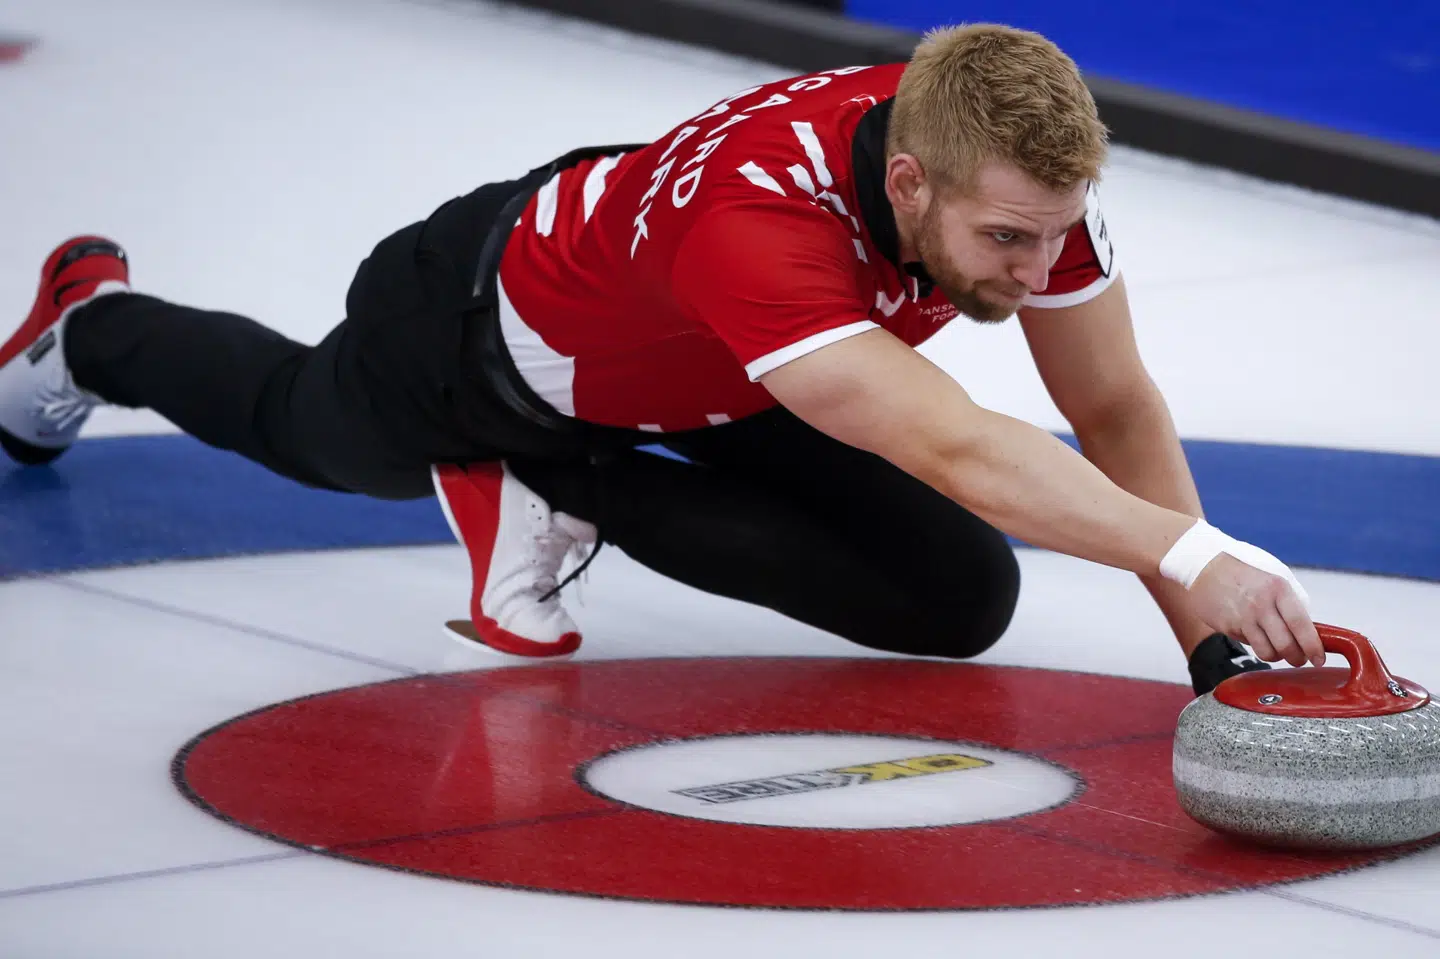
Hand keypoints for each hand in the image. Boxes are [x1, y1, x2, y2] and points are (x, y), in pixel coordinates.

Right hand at [1187, 553, 1323, 666]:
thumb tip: (1308, 629)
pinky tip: (1255, 634)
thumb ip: (1293, 600)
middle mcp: (1260, 604)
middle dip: (1297, 658)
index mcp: (1278, 589)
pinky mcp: (1227, 627)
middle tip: (1300, 659)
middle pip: (1286, 645)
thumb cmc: (1243, 571)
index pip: (1301, 625)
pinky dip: (1256, 644)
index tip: (1318, 658)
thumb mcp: (1274, 576)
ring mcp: (1242, 617)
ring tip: (1278, 650)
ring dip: (1277, 656)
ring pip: (1267, 652)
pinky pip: (1249, 644)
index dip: (1312, 646)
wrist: (1203, 565)